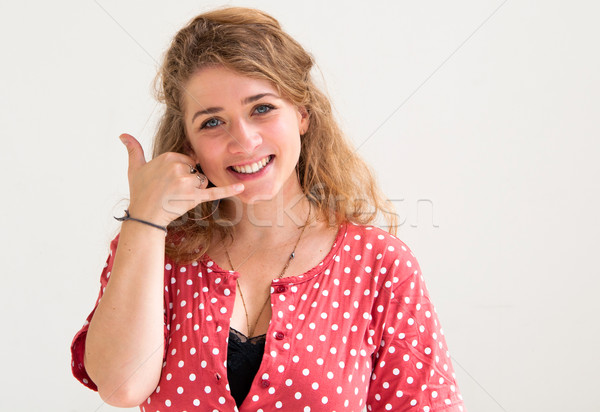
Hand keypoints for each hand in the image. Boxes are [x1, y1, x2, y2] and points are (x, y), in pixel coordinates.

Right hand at [119, 133, 243, 225]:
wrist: (144, 216)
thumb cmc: (140, 192)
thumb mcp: (135, 168)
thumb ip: (133, 149)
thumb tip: (123, 135)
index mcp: (168, 157)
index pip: (186, 160)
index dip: (181, 171)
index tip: (169, 181)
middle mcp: (178, 167)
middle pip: (195, 170)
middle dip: (188, 180)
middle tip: (172, 191)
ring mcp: (186, 182)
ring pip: (201, 181)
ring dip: (195, 189)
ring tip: (178, 197)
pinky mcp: (194, 197)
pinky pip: (214, 192)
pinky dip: (228, 190)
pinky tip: (242, 187)